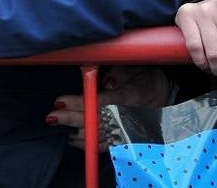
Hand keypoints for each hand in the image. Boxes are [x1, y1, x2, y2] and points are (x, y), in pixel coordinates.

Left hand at [47, 66, 169, 149]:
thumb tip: (106, 82)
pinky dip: (88, 144)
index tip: (59, 102)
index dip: (79, 103)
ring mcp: (128, 130)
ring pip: (100, 137)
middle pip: (97, 121)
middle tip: (51, 117)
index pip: (102, 102)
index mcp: (131, 97)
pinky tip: (71, 138)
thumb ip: (120, 73)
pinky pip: (105, 146)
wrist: (165, 96)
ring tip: (56, 125)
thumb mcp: (135, 69)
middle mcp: (129, 117)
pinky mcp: (126, 138)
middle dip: (72, 119)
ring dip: (76, 133)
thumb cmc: (145, 79)